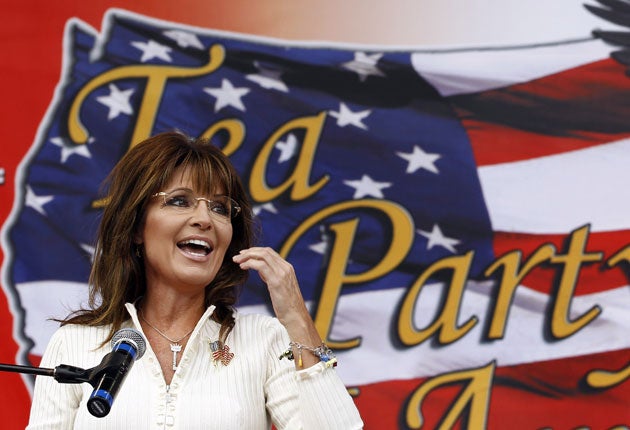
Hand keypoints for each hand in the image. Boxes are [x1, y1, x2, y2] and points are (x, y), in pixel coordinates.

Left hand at [232, 247, 322, 365]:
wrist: (296, 317)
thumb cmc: (287, 306)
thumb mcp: (280, 287)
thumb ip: (272, 277)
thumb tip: (261, 271)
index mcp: (287, 268)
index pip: (270, 252)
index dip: (255, 251)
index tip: (244, 254)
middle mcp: (285, 268)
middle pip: (265, 251)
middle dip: (249, 252)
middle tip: (237, 256)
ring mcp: (282, 273)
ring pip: (263, 256)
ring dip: (247, 256)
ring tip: (237, 261)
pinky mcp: (276, 281)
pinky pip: (261, 266)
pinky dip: (250, 263)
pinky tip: (243, 267)